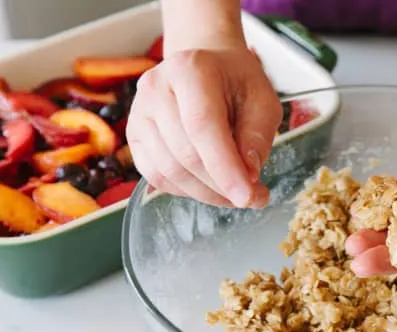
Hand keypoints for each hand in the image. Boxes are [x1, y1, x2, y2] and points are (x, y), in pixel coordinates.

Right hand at [126, 47, 281, 207]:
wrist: (205, 69)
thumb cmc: (236, 83)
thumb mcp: (262, 101)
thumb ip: (258, 136)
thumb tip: (247, 175)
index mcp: (190, 69)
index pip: (203, 126)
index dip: (225, 167)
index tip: (248, 197)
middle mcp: (156, 88)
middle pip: (185, 153)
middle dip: (221, 186)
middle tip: (253, 197)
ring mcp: (139, 113)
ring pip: (169, 171)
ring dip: (207, 192)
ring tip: (235, 193)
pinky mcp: (134, 136)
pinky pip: (157, 176)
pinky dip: (187, 190)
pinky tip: (210, 186)